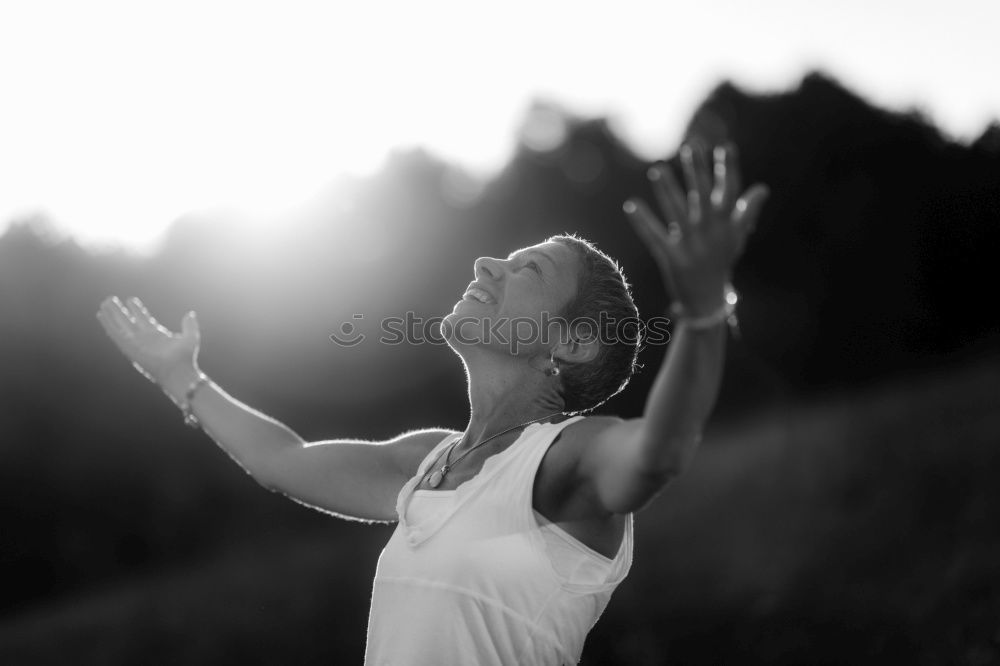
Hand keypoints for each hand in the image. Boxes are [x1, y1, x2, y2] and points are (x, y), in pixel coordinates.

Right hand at [96, 296, 200, 400]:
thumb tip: (190, 314)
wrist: (179, 372)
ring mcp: (136, 343)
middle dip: (119, 311)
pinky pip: (116, 334)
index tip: (131, 300)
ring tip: (104, 303)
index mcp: (156, 335)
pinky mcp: (129, 348)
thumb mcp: (190, 337)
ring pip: (120, 326)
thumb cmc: (185, 358)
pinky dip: (108, 324)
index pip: (143, 319)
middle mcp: (144, 339)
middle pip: (128, 321)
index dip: (137, 310)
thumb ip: (190, 325)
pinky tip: (102, 315)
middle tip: (111, 299)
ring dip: (111, 315)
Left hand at [624, 139, 769, 316]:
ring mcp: (691, 244)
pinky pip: (655, 237)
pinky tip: (630, 205)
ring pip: (677, 211)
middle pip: (702, 195)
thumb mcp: (736, 237)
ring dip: (667, 190)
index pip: (729, 191)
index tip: (724, 146)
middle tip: (690, 147)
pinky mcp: (672, 258)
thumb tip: (762, 188)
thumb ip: (746, 211)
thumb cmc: (720, 261)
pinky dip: (643, 222)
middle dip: (696, 171)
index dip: (727, 169)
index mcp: (725, 223)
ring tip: (656, 169)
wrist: (708, 299)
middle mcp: (709, 231)